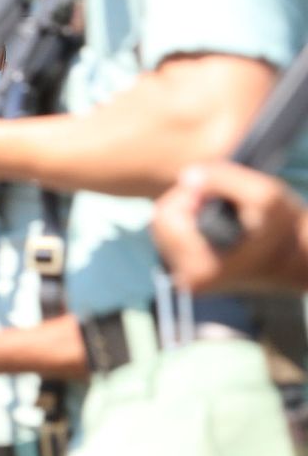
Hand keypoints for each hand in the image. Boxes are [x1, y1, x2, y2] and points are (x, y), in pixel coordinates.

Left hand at [154, 162, 307, 293]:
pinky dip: (191, 221)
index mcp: (199, 269)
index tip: (215, 192)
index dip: (188, 195)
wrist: (300, 260)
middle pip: (161, 221)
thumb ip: (224, 180)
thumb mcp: (266, 196)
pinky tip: (215, 220)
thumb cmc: (285, 229)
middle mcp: (187, 279)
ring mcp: (186, 278)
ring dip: (188, 210)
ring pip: (166, 228)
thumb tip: (187, 176)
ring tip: (220, 209)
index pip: (167, 216)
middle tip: (217, 198)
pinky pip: (174, 236)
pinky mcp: (189, 273)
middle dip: (186, 202)